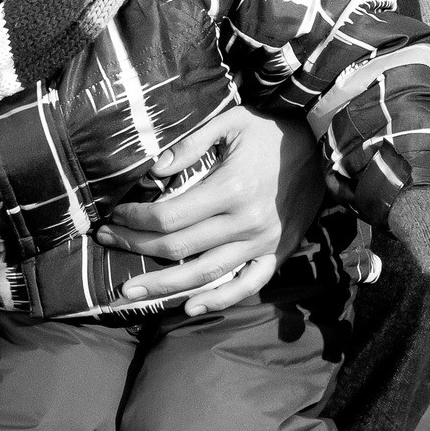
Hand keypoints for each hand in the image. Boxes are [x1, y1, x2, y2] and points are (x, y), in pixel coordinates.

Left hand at [95, 108, 323, 315]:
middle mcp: (246, 223)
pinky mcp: (276, 255)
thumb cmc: (272, 132)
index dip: (135, 218)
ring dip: (162, 286)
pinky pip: (246, 286)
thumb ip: (190, 144)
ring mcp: (262, 243)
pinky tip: (189, 308)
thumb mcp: (232, 122)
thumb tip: (153, 171)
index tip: (114, 213)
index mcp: (232, 189)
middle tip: (105, 243)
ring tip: (128, 291)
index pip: (168, 216)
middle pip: (178, 248)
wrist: (324, 147)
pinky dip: (218, 300)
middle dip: (134, 248)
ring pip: (204, 275)